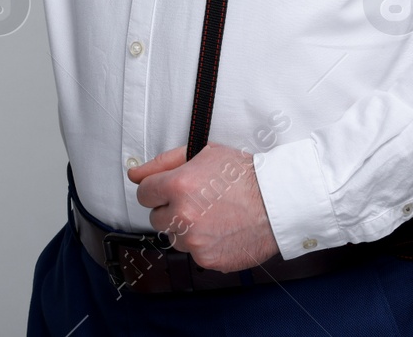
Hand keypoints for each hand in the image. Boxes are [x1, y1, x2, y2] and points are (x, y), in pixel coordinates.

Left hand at [128, 143, 281, 272]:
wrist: (277, 202)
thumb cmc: (243, 174)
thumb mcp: (203, 153)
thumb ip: (163, 162)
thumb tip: (134, 173)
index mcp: (178, 186)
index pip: (144, 193)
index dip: (159, 189)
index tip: (173, 189)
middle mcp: (182, 215)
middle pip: (156, 217)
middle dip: (171, 208)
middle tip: (199, 200)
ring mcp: (194, 241)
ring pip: (174, 237)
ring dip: (186, 228)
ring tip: (213, 215)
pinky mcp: (207, 260)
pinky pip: (193, 253)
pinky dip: (204, 244)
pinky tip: (222, 230)